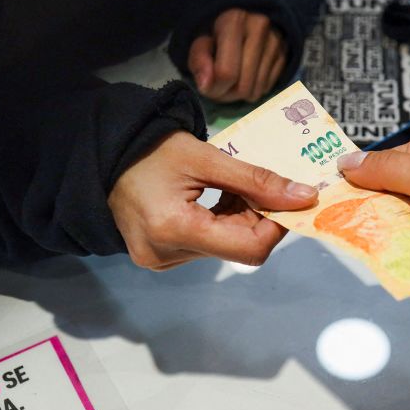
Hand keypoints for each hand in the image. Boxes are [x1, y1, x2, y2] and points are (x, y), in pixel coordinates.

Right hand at [109, 131, 317, 270]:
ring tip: (229, 188)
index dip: (277, 224)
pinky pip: (208, 247)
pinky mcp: (159, 257)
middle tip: (258, 185)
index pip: (249, 248)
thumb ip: (257, 180)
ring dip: (240, 219)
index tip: (288, 197)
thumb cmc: (151, 150)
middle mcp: (165, 254)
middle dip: (258, 217)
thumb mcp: (207, 157)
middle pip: (239, 249)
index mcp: (174, 228)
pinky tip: (215, 199)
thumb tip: (304, 197)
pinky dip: (222, 224)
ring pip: (226, 249)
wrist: (105, 156)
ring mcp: (160, 259)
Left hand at [188, 9, 286, 102]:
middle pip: (244, 86)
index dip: (214, 88)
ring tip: (232, 82)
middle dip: (228, 95)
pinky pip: (269, 87)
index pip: (226, 72)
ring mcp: (276, 40)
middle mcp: (260, 27)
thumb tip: (205, 85)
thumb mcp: (199, 43)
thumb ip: (198, 61)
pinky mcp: (285, 52)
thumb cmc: (215, 32)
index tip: (207, 86)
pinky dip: (255, 88)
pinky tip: (247, 76)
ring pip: (258, 90)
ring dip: (242, 95)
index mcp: (233, 21)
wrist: (243, 17)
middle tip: (219, 87)